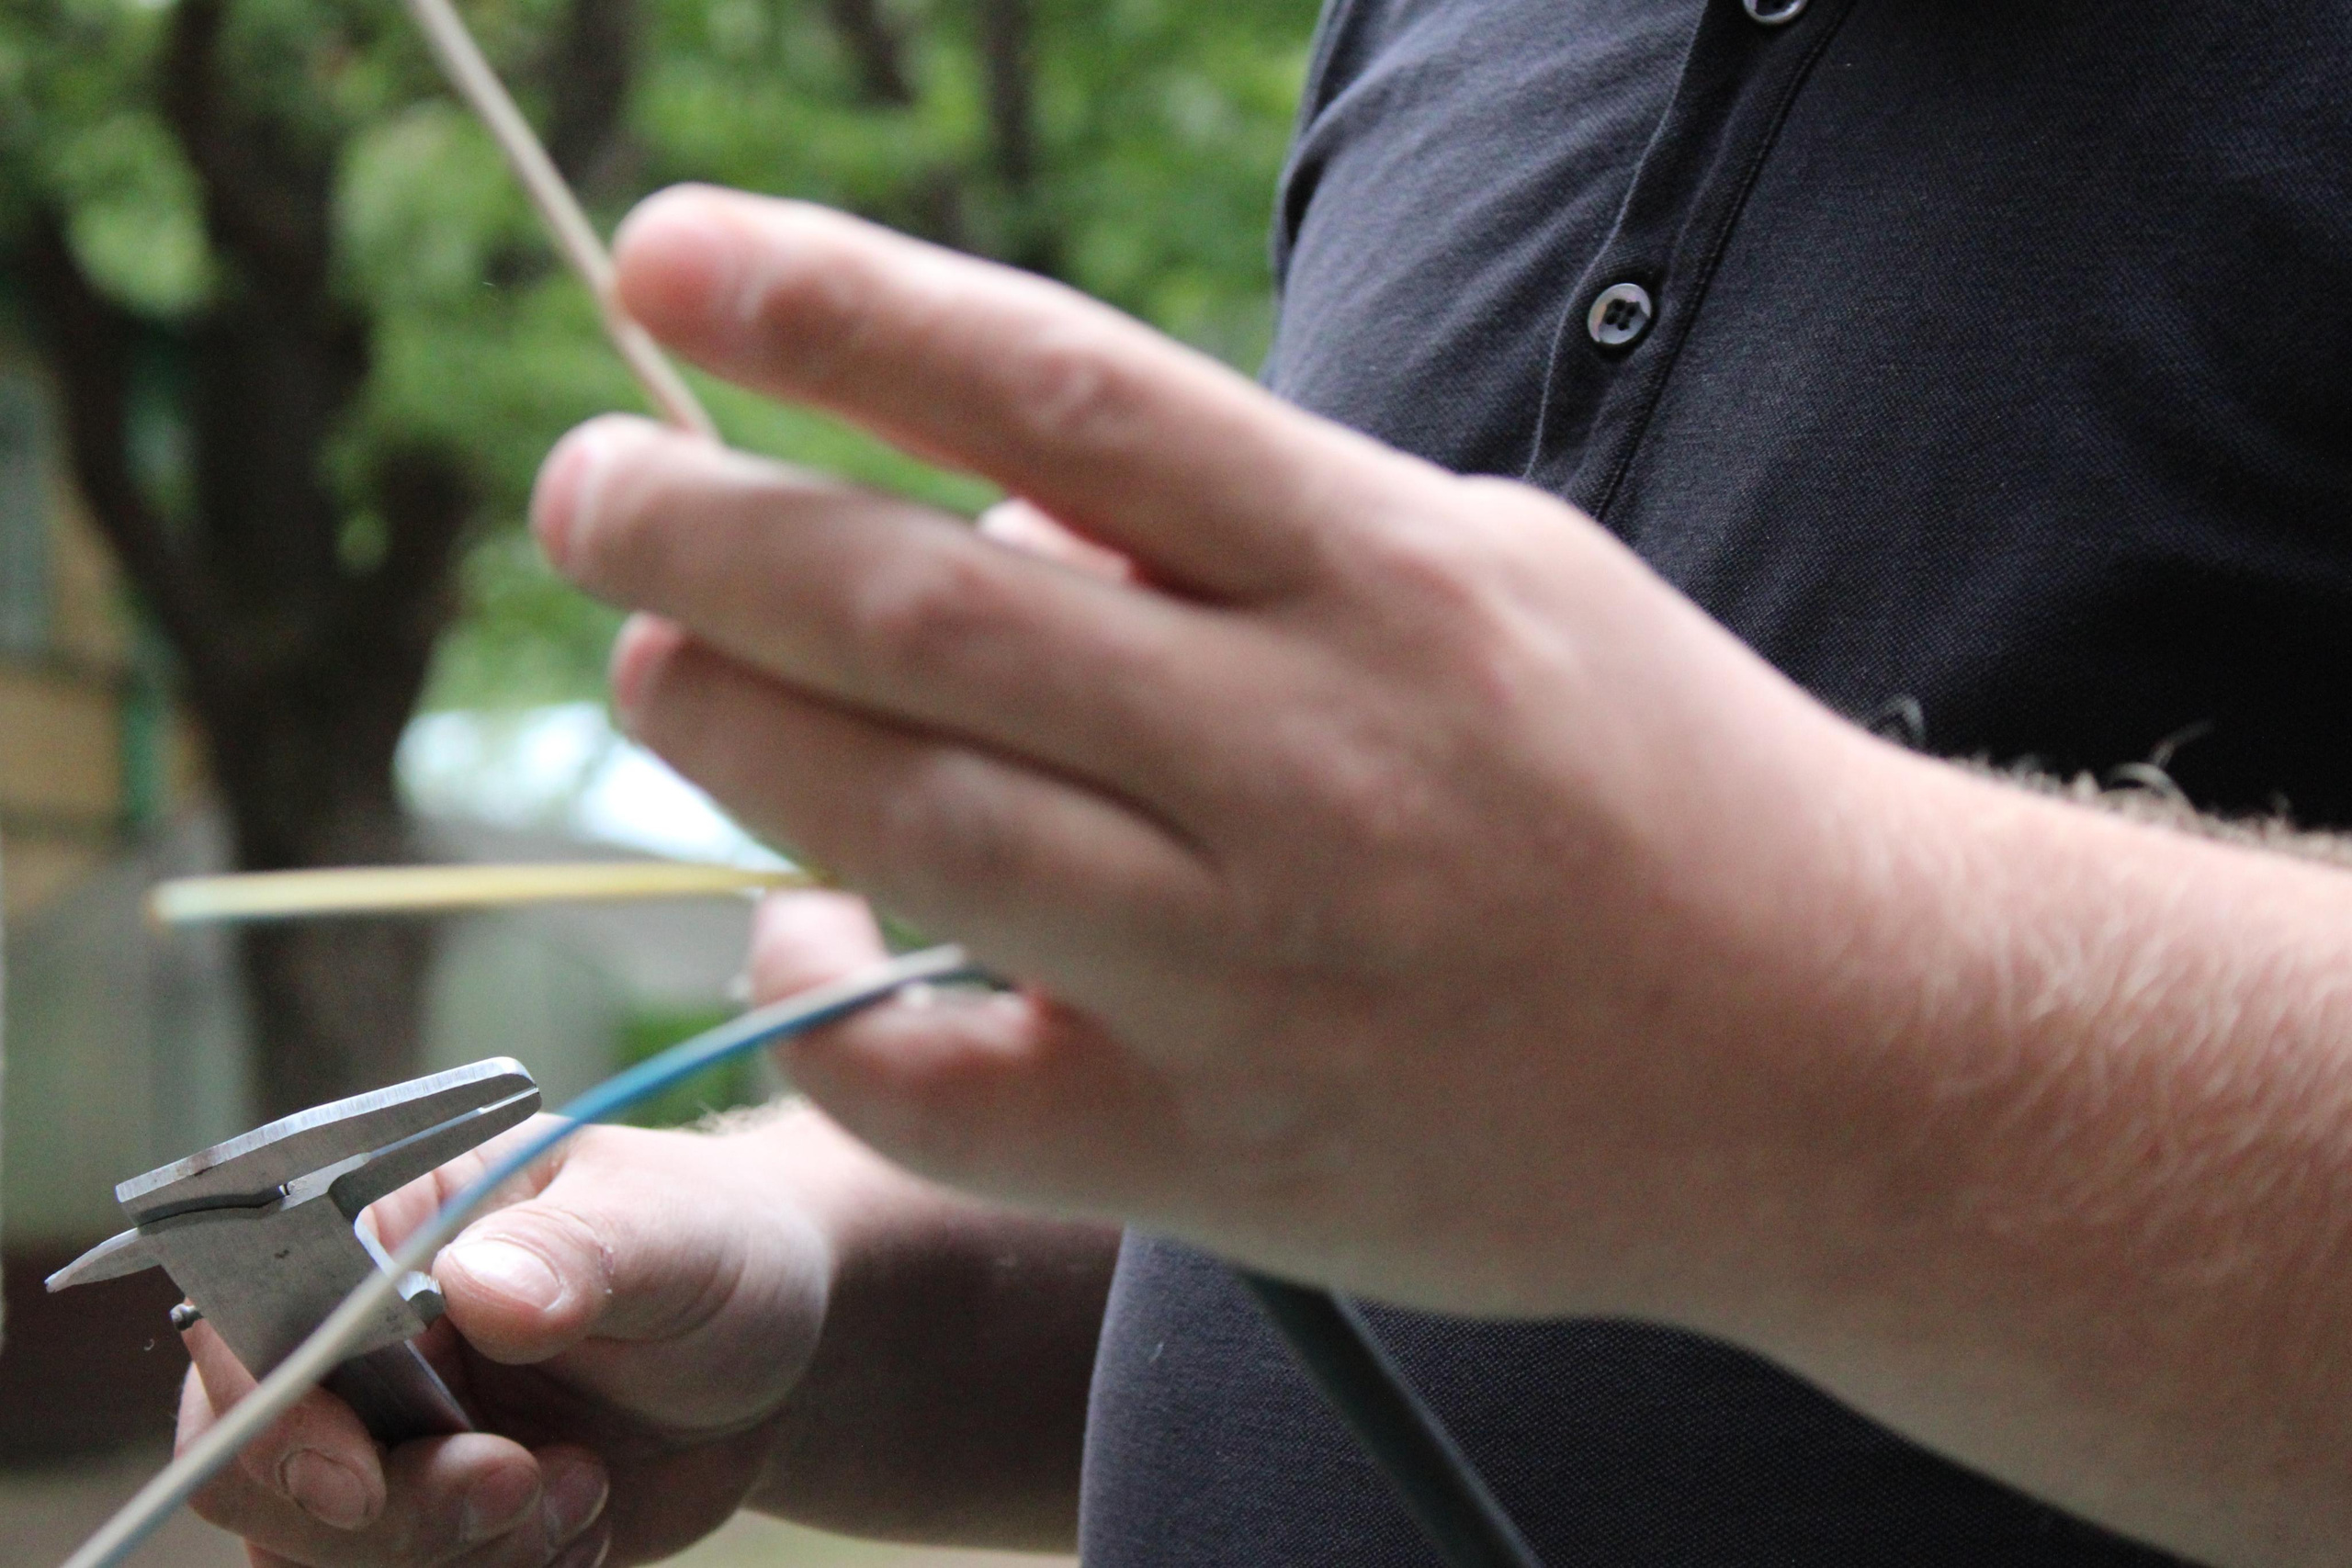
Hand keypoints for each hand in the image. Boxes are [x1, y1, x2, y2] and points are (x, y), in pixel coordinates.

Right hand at [176, 1112, 838, 1565]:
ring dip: (457, 1552)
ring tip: (583, 1486)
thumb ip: (578, 1255)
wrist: (776, 1347)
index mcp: (380, 1223)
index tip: (365, 1474)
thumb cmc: (713, 1248)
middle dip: (394, 1509)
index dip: (275, 1417)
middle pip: (263, 1468)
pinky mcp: (431, 1523)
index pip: (249, 1325)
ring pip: (325, 1552)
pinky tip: (585, 1521)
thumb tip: (481, 1287)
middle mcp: (355, 1338)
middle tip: (524, 1481)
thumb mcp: (668, 1233)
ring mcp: (387, 1437)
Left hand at [526, 183, 1909, 1320]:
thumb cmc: (1656, 788)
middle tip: (586, 484)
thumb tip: (987, 510)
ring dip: (729, 726)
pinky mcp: (1220, 1152)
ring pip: (908, 823)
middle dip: (708, 527)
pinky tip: (794, 927)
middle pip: (932, 610)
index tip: (663, 256)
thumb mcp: (1488, 575)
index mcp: (1383, 574)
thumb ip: (1246, 534)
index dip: (835, 306)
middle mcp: (1313, 757)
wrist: (1840, 1061)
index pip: (1056, 391)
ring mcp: (1259, 969)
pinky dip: (823, 993)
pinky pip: (943, 1077)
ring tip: (655, 660)